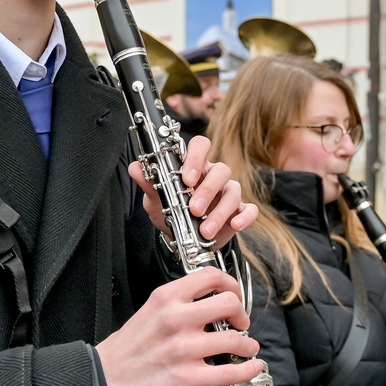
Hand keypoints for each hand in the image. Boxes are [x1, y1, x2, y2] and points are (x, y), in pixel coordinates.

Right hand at [96, 268, 258, 385]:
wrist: (103, 381)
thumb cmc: (124, 351)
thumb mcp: (148, 312)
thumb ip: (177, 304)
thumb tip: (210, 303)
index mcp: (166, 298)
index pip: (211, 277)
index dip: (231, 284)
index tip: (234, 294)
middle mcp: (176, 320)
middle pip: (230, 303)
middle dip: (242, 314)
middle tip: (240, 323)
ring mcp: (183, 349)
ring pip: (235, 339)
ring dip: (247, 344)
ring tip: (245, 348)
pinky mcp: (187, 378)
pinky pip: (230, 372)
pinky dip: (248, 369)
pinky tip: (251, 367)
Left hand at [130, 135, 256, 249]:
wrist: (181, 239)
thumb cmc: (171, 212)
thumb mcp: (156, 199)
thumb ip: (148, 183)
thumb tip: (135, 167)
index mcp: (195, 166)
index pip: (201, 146)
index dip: (196, 158)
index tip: (187, 178)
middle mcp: (214, 175)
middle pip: (221, 170)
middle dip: (207, 191)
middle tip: (194, 209)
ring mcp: (228, 193)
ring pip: (233, 192)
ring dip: (220, 211)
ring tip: (205, 230)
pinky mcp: (239, 211)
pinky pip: (250, 210)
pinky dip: (245, 217)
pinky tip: (236, 226)